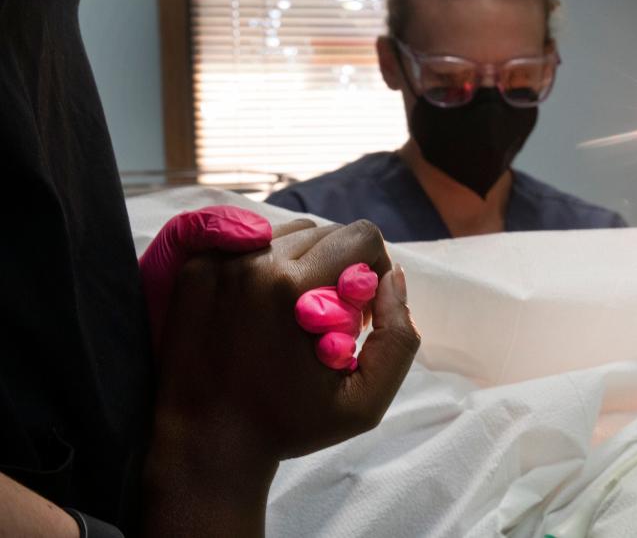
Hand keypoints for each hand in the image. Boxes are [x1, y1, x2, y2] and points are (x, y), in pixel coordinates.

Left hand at [143, 220, 419, 536]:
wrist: (205, 444)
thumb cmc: (288, 426)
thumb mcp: (364, 402)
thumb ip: (399, 338)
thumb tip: (395, 278)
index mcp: (294, 286)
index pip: (362, 237)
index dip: (375, 271)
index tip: (360, 313)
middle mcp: (253, 262)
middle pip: (326, 233)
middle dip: (341, 270)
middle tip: (329, 320)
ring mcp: (217, 261)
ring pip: (289, 234)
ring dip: (305, 264)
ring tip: (295, 313)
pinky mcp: (194, 268)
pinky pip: (248, 242)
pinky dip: (267, 264)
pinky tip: (263, 307)